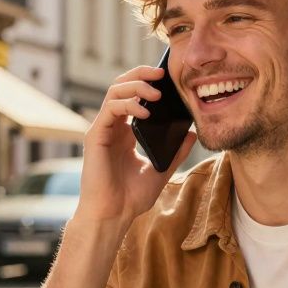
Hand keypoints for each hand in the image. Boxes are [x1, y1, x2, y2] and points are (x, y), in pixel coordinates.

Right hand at [75, 65, 196, 225]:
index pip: (133, 97)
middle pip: (122, 86)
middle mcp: (112, 128)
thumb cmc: (130, 198)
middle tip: (162, 72)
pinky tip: (145, 112)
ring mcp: (103, 130)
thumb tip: (192, 133)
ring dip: (136, 86)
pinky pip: (110, 109)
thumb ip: (175, 152)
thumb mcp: (161, 171)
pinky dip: (128, 105)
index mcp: (125, 134)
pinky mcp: (95, 136)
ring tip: (156, 92)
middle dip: (141, 74)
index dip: (147, 82)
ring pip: (114, 92)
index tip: (167, 79)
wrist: (113, 216)